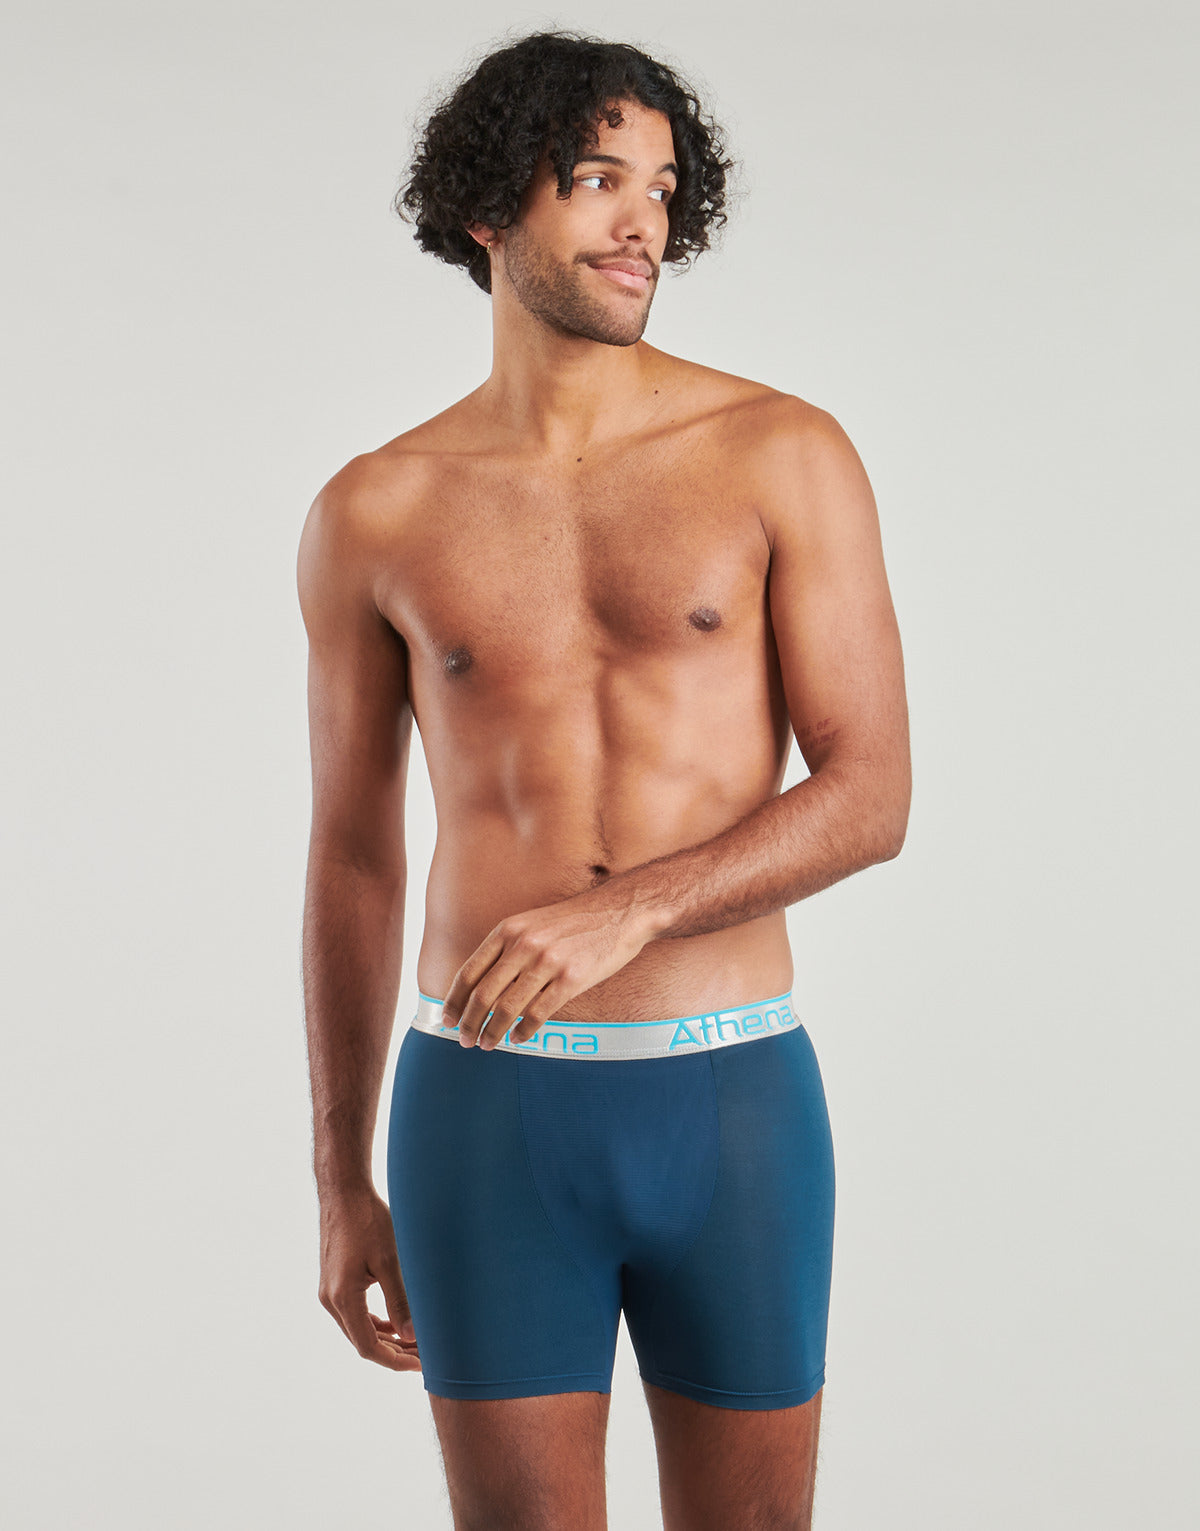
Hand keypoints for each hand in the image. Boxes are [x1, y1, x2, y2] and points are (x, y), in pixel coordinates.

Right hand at [318, 1184, 420, 1371]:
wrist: (344, 1192)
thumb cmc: (368, 1220)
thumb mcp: (390, 1260)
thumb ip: (399, 1300)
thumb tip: (412, 1335)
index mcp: (343, 1298)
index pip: (368, 1347)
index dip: (396, 1360)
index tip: (421, 1364)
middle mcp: (331, 1299)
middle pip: (363, 1342)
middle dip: (395, 1352)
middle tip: (425, 1355)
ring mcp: (330, 1291)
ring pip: (358, 1329)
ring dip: (386, 1338)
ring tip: (416, 1341)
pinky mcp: (334, 1281)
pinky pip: (355, 1313)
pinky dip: (376, 1322)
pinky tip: (397, 1321)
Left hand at [440, 887, 657, 1048]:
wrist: (619, 911)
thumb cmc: (575, 921)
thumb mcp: (532, 923)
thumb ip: (508, 948)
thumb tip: (482, 985)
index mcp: (508, 930)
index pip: (469, 972)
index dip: (454, 1001)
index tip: (447, 1019)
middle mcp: (523, 944)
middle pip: (483, 995)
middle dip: (469, 1023)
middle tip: (464, 1040)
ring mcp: (547, 962)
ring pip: (507, 1008)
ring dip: (493, 1032)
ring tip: (487, 1044)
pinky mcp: (571, 979)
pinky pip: (538, 1014)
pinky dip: (524, 1031)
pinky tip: (519, 1038)